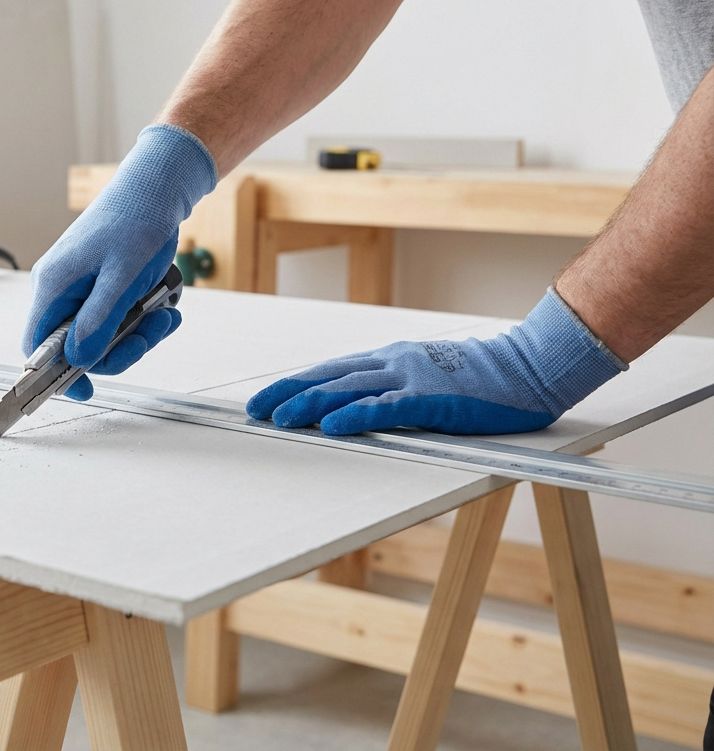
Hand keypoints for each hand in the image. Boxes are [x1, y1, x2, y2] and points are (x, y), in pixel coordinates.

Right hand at [24, 124, 216, 400]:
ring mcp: (83, 287)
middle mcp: (62, 289)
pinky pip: (118, 318)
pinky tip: (163, 305)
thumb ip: (99, 320)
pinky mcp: (104, 285)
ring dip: (138, 334)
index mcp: (53, 286)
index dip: (56, 374)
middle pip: (77, 345)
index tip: (85, 391)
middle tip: (149, 334)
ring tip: (165, 315)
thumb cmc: (135, 218)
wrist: (158, 186)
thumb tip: (80, 361)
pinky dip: (142, 319)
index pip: (37, 346)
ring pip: (102, 335)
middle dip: (118, 348)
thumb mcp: (120, 275)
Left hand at [247, 289, 626, 434]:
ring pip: (348, 390)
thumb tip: (356, 410)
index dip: (294, 385)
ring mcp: (412, 378)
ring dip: (310, 406)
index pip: (330, 371)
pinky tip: (331, 426)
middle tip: (254, 412)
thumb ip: (394, 390)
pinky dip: (354, 416)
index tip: (264, 400)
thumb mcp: (428, 378)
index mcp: (390, 359)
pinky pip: (386, 408)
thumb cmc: (483, 380)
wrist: (531, 367)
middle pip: (328, 378)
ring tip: (279, 420)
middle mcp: (393, 363)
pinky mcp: (433, 398)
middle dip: (287, 394)